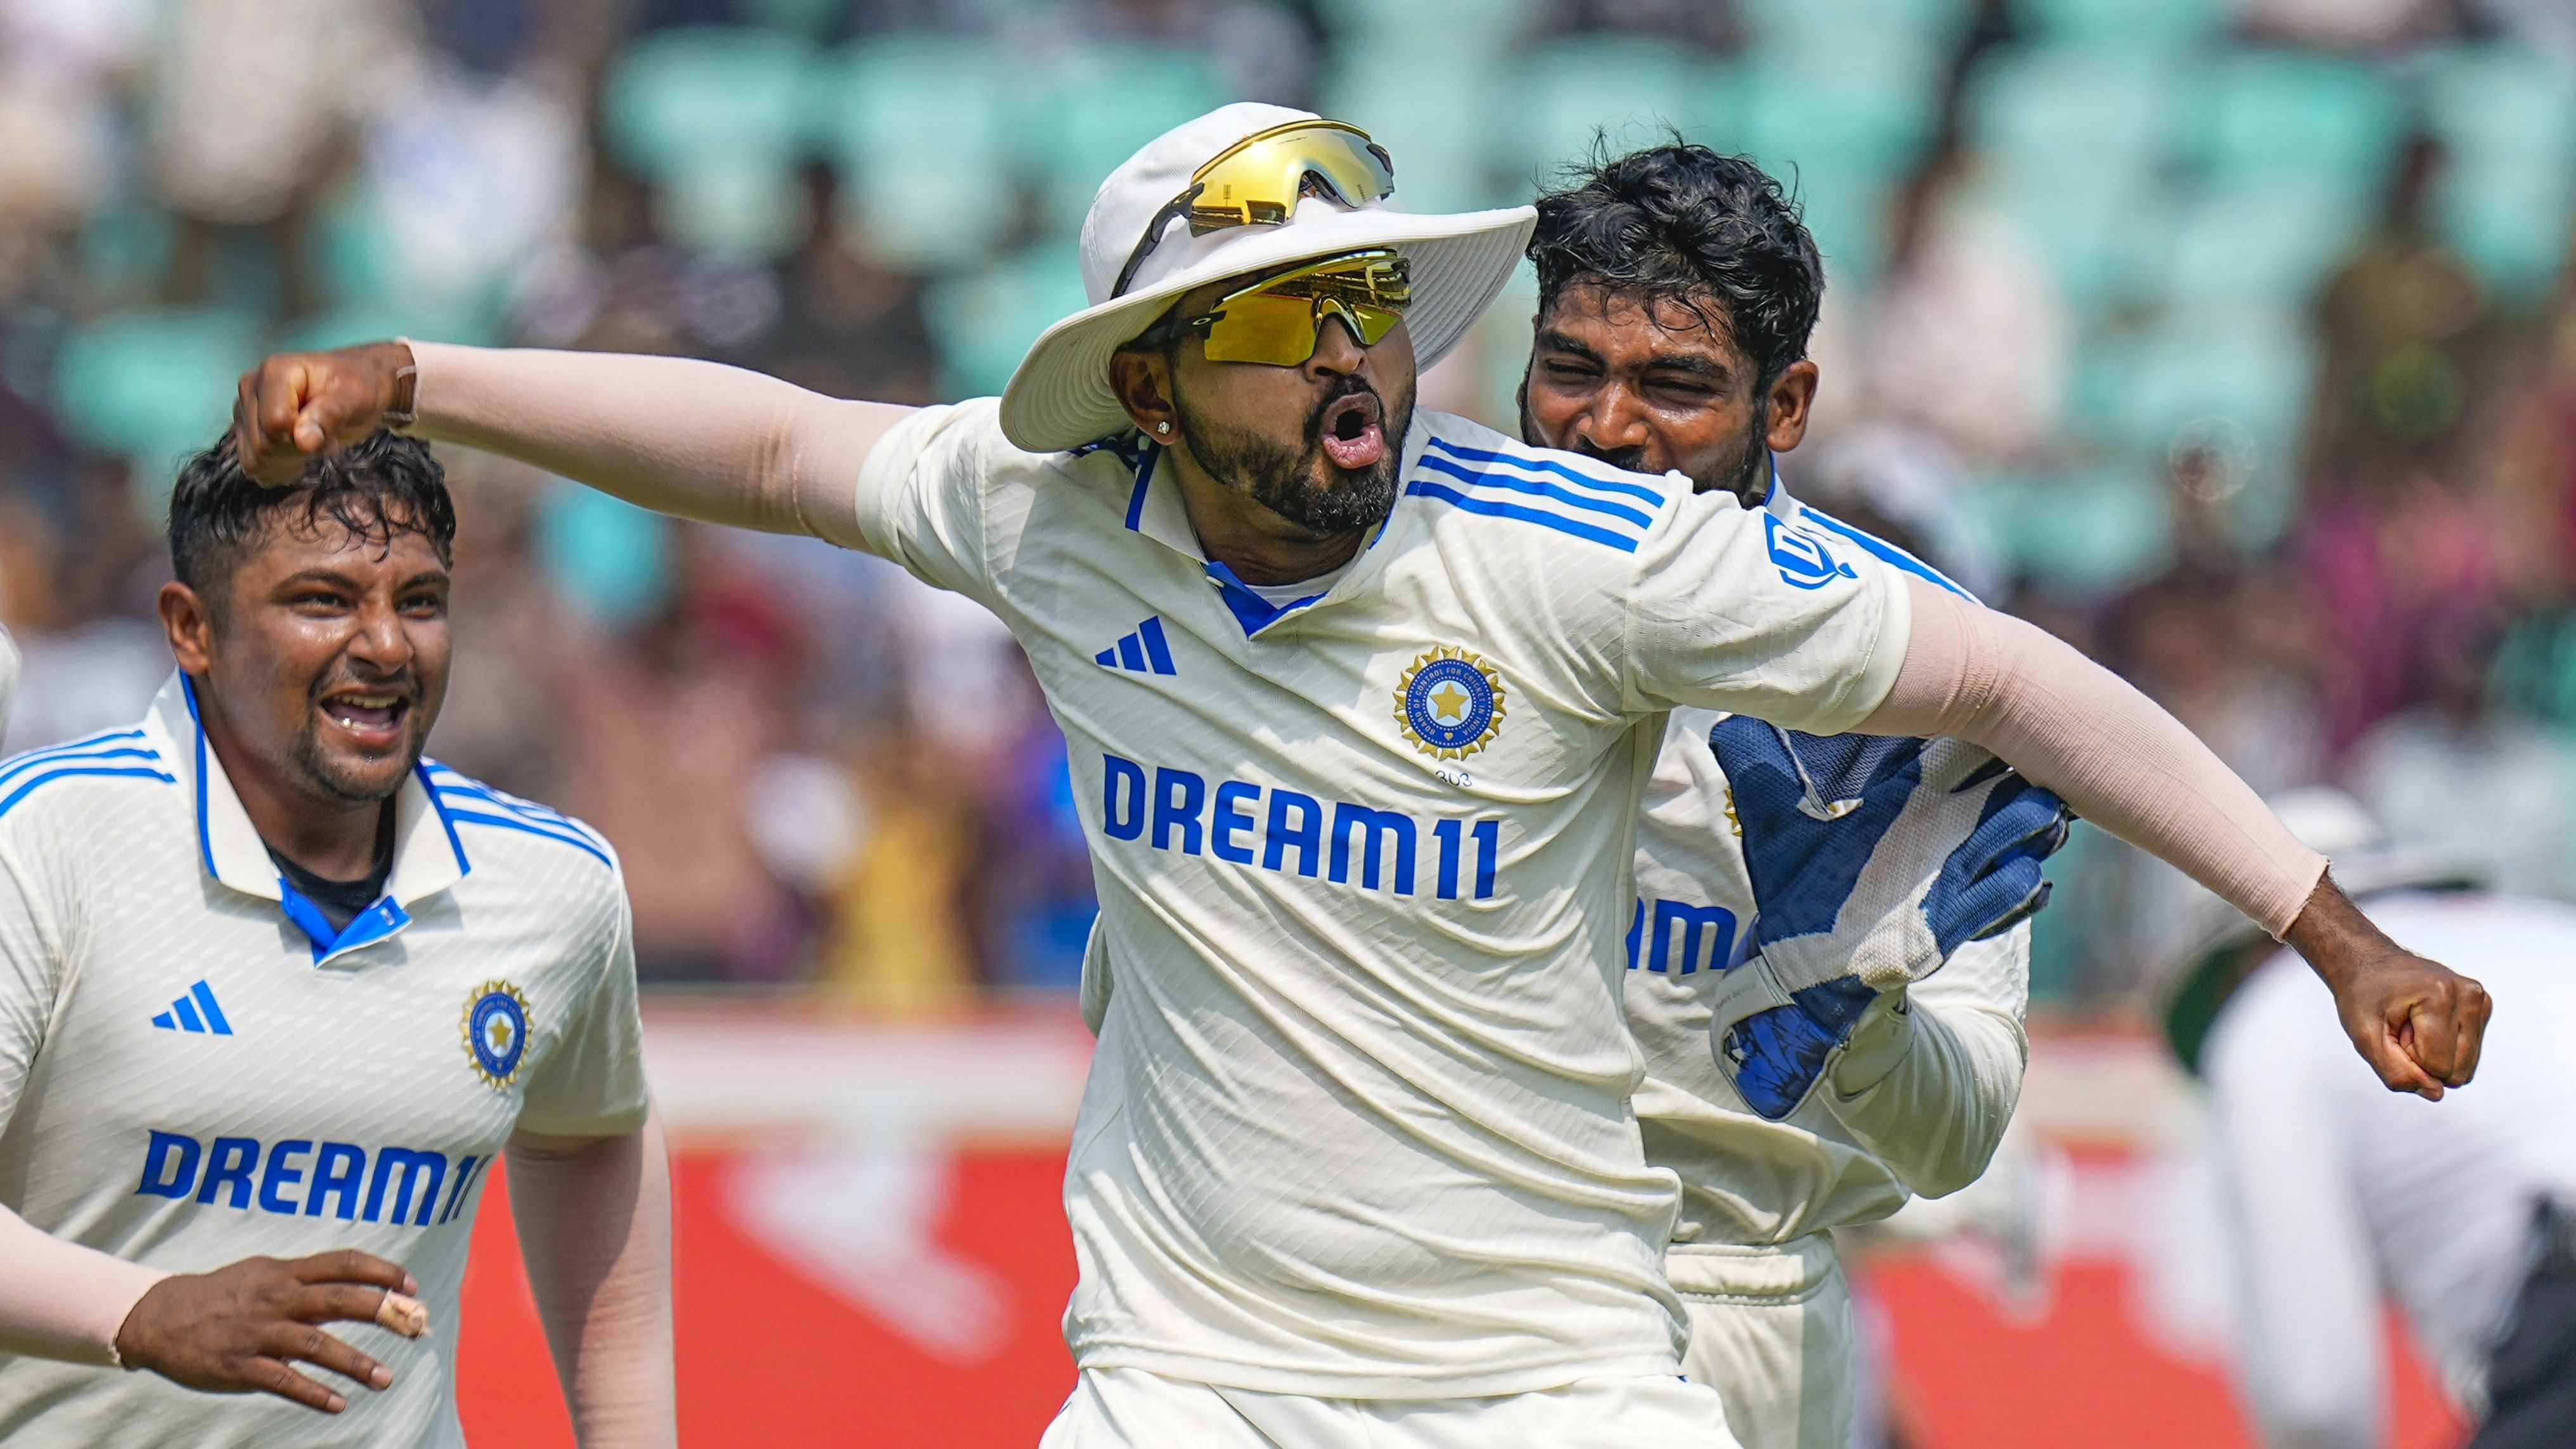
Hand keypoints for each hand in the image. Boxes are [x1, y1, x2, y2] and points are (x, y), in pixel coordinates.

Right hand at [112, 1251, 427, 1413]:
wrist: (160, 1316)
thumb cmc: (225, 1294)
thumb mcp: (265, 1275)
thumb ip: (308, 1283)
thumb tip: (359, 1288)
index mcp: (286, 1274)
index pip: (343, 1263)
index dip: (381, 1272)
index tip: (412, 1286)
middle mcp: (276, 1299)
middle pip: (338, 1300)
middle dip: (381, 1311)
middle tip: (416, 1326)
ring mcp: (258, 1333)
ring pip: (315, 1345)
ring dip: (355, 1363)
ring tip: (386, 1379)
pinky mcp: (239, 1366)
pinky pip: (282, 1381)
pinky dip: (312, 1393)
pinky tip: (338, 1404)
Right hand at [232, 341, 414, 484]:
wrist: (352, 390)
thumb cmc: (356, 389)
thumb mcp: (355, 397)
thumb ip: (329, 415)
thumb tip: (303, 441)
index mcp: (274, 372)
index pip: (274, 423)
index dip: (304, 437)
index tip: (328, 427)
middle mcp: (251, 387)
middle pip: (263, 444)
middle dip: (300, 451)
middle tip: (325, 435)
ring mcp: (245, 409)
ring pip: (253, 459)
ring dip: (289, 462)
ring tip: (311, 440)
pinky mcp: (246, 429)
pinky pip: (252, 465)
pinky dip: (278, 470)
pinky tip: (298, 456)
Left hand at [1703, 721, 2071, 1118]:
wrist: (1797, 968)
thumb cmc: (1794, 893)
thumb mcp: (1775, 828)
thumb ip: (1759, 772)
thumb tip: (1725, 720)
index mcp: (1901, 807)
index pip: (1945, 760)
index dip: (1970, 734)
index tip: (1993, 699)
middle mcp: (1932, 837)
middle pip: (1991, 797)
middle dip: (2015, 779)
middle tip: (2034, 756)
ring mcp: (1946, 881)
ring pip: (2004, 848)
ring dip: (2027, 833)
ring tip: (2046, 814)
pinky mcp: (1946, 927)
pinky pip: (1993, 908)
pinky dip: (2013, 894)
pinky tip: (2031, 877)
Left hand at [2286, 877, 2490, 1098]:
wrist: (2369, 963)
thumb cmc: (2364, 996)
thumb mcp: (2364, 1037)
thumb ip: (2396, 1072)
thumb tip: (2437, 1094)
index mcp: (2442, 995)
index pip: (2438, 1067)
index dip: (2408, 1057)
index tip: (2393, 1028)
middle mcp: (2471, 995)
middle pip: (2457, 1071)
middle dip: (2423, 1059)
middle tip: (2401, 1028)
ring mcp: (2481, 1000)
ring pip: (2465, 1067)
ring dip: (2433, 1055)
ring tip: (2412, 1025)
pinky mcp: (2482, 1008)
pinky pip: (2467, 1056)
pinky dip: (2443, 1048)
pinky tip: (2424, 1023)